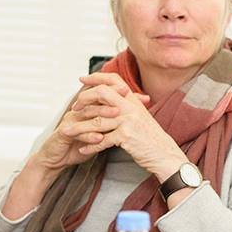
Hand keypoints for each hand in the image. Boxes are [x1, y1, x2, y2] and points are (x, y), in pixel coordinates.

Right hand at [4, 78, 153, 218]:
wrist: (57, 158)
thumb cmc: (78, 143)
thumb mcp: (99, 130)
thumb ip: (114, 120)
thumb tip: (135, 109)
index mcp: (85, 108)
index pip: (100, 95)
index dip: (114, 91)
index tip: (131, 91)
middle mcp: (77, 111)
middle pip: (94, 100)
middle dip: (111, 98)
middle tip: (126, 96)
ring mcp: (70, 121)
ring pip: (87, 114)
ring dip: (102, 114)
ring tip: (117, 116)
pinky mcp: (63, 134)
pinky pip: (77, 133)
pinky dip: (89, 136)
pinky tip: (99, 138)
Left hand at [68, 73, 188, 181]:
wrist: (164, 153)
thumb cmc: (151, 137)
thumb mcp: (140, 116)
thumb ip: (127, 105)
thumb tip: (114, 96)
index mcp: (133, 100)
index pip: (114, 80)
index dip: (96, 77)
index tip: (82, 79)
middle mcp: (130, 106)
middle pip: (102, 93)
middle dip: (84, 99)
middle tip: (74, 108)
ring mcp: (128, 121)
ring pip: (97, 120)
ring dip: (79, 127)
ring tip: (67, 131)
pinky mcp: (126, 136)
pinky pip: (102, 140)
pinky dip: (90, 146)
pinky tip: (82, 150)